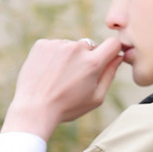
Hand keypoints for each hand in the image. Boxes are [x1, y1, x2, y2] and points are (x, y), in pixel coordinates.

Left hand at [1, 37, 124, 140]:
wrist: (34, 108)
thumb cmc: (68, 106)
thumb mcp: (96, 97)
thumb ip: (110, 74)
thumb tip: (118, 57)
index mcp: (92, 63)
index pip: (113, 44)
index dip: (113, 50)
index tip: (108, 57)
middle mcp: (76, 48)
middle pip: (90, 46)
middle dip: (87, 58)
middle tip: (75, 78)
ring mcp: (58, 44)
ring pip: (71, 46)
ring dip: (69, 57)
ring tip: (59, 77)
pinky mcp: (42, 44)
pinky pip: (55, 46)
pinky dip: (54, 56)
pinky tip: (48, 72)